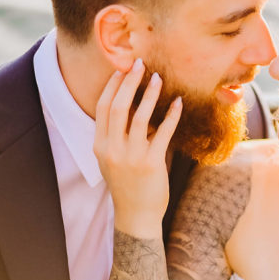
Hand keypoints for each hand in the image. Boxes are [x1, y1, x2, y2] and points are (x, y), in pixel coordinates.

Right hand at [93, 59, 182, 237]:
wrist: (136, 215)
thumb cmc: (127, 184)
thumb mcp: (113, 159)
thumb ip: (116, 136)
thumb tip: (130, 105)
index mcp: (100, 145)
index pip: (103, 107)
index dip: (113, 86)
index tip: (122, 69)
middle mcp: (112, 149)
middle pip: (118, 106)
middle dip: (129, 82)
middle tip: (140, 64)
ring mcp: (131, 156)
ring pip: (139, 116)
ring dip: (150, 94)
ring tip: (159, 78)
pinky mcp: (151, 163)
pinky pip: (163, 132)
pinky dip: (171, 115)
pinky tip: (179, 103)